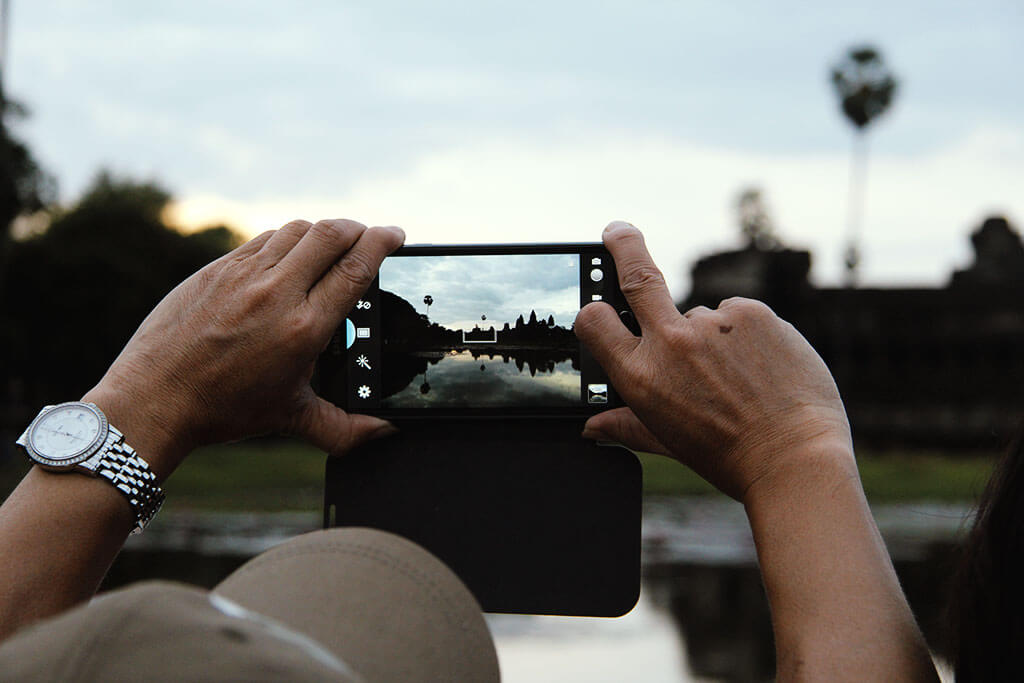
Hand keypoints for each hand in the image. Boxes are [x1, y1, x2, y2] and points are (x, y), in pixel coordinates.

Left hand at [83, 219, 403, 476]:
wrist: (153, 399)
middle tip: (369, 234)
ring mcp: (243, 276)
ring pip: (296, 230)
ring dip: (322, 231)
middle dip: (358, 228)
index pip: (355, 267)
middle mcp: (276, 293)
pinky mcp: (216, 270)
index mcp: (303, 328)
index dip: (382, 242)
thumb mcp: (292, 418)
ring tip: (332, 244)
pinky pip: (262, 240)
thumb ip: (345, 428)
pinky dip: (285, 240)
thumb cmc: (223, 409)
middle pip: (331, 234)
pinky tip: (289, 255)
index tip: (396, 235)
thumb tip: (384, 433)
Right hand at [574, 222, 852, 501]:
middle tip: (617, 230)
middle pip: (638, 275)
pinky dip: (746, 336)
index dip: (592, 311)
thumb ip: (626, 427)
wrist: (794, 459)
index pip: (595, 322)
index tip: (596, 304)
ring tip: (740, 379)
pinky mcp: (752, 312)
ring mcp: (713, 324)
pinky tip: (761, 368)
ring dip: (714, 337)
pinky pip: (739, 316)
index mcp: (642, 377)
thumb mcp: (669, 443)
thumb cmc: (729, 457)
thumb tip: (592, 428)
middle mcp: (672, 343)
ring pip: (703, 316)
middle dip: (624, 246)